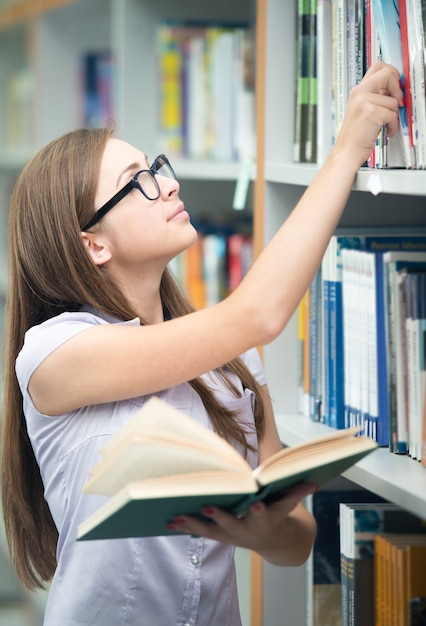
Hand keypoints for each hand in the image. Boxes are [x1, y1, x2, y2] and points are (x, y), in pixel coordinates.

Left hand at [166, 481, 317, 566]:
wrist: (274, 541)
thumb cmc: (278, 512)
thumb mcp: (288, 502)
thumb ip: (296, 490)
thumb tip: (312, 480)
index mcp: (267, 518)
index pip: (266, 513)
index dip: (260, 510)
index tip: (255, 504)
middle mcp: (248, 530)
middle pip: (234, 524)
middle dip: (221, 517)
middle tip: (208, 508)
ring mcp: (232, 535)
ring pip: (212, 531)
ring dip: (194, 524)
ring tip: (178, 515)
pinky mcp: (220, 536)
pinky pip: (201, 532)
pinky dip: (185, 526)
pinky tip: (168, 520)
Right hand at [334, 60, 403, 167]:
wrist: (347, 152)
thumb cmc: (355, 136)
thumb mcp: (362, 110)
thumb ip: (374, 97)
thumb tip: (393, 90)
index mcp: (357, 91)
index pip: (378, 67)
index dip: (391, 74)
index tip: (394, 87)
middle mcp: (359, 93)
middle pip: (387, 73)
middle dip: (397, 86)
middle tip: (397, 100)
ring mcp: (364, 102)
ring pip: (393, 101)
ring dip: (394, 116)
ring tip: (386, 125)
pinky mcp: (371, 113)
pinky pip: (393, 114)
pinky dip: (393, 125)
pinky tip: (386, 131)